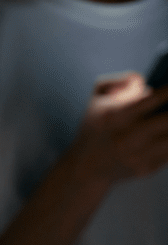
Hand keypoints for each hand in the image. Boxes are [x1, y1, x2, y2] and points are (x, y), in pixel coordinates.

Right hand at [71, 72, 167, 186]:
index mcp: (115, 115)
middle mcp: (128, 136)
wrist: (88, 164)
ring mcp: (139, 154)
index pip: (151, 99)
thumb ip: (118, 81)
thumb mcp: (97, 96)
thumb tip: (146, 83)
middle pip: (167, 120)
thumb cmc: (96, 124)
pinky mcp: (148, 168)